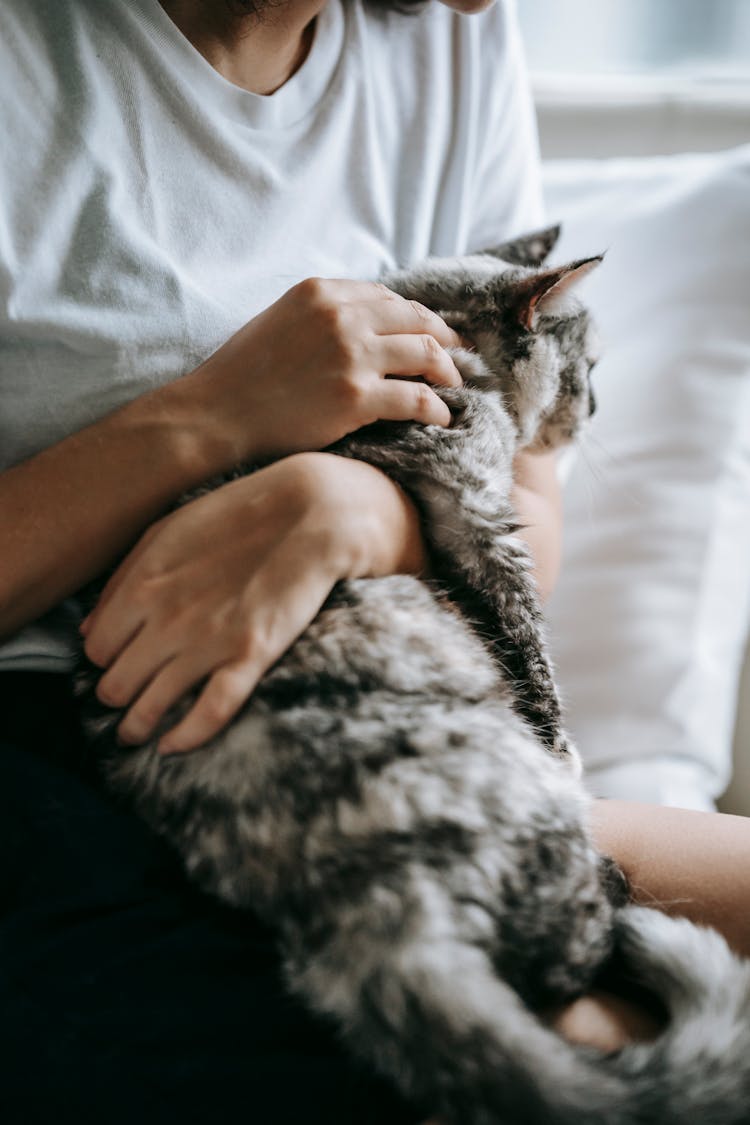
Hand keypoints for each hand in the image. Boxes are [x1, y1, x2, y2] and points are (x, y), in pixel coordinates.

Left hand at [81, 453, 424, 753]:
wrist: (309, 513)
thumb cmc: (235, 517)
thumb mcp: (165, 533)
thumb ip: (120, 581)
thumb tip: (87, 632)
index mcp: (142, 585)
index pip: (98, 649)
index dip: (104, 659)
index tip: (117, 662)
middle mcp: (167, 619)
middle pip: (116, 684)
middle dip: (115, 696)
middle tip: (124, 699)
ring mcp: (209, 642)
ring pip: (151, 707)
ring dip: (137, 726)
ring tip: (136, 734)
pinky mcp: (251, 656)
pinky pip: (210, 714)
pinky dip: (186, 738)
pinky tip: (172, 746)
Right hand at [192, 277, 463, 462]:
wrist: (214, 417)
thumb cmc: (240, 377)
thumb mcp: (279, 321)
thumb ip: (322, 317)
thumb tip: (363, 326)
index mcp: (321, 291)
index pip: (388, 297)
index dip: (418, 317)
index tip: (434, 334)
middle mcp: (340, 316)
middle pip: (416, 318)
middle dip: (445, 338)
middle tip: (459, 358)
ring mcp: (351, 355)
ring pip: (426, 353)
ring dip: (448, 371)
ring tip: (454, 387)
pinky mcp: (356, 397)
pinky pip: (417, 398)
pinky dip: (436, 409)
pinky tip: (441, 419)